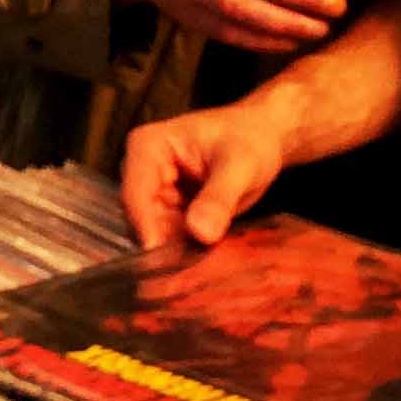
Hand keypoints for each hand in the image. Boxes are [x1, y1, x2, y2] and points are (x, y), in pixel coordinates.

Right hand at [119, 100, 292, 245]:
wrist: (265, 135)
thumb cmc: (251, 137)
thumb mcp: (240, 165)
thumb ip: (219, 198)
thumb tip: (200, 232)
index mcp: (148, 146)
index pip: (136, 193)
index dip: (146, 226)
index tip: (161, 258)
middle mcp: (143, 168)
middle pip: (140, 216)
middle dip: (164, 241)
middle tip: (190, 265)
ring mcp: (155, 189)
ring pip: (154, 230)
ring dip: (176, 248)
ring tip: (204, 258)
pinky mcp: (169, 207)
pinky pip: (170, 235)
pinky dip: (186, 247)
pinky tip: (206, 253)